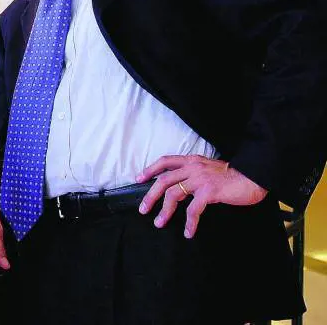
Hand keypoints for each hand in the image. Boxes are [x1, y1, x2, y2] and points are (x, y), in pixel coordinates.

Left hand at [137, 154, 267, 238]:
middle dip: (151, 195)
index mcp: (192, 161)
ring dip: (164, 211)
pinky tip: (189, 231)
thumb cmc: (233, 176)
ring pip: (173, 194)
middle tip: (143, 209)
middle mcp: (193, 167)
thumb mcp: (209, 168)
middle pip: (164, 180)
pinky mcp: (209, 192)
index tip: (139, 179)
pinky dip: (189, 222)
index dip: (150, 169)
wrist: (254, 177)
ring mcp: (200, 179)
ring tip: (159, 222)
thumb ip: (194, 173)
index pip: (165, 161)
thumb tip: (180, 186)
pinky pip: (193, 209)